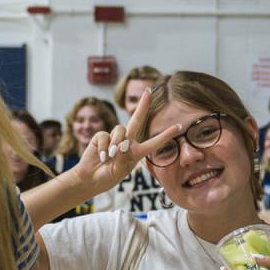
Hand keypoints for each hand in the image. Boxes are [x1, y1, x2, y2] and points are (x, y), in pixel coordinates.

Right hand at [68, 90, 182, 196]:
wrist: (90, 179)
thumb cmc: (107, 177)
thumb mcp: (119, 171)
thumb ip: (122, 158)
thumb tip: (121, 144)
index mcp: (136, 152)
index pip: (154, 142)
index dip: (166, 135)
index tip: (179, 127)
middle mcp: (127, 142)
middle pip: (136, 119)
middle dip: (143, 105)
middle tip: (149, 90)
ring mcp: (114, 138)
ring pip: (120, 130)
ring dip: (116, 144)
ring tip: (110, 157)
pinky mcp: (101, 137)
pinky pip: (105, 136)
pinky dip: (104, 148)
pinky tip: (102, 157)